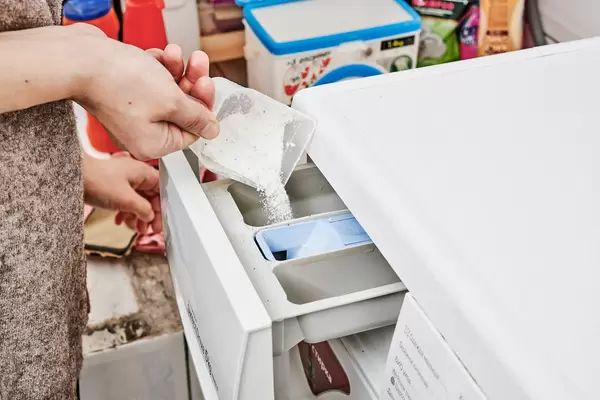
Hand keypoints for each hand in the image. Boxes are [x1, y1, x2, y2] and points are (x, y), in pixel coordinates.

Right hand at [70, 24, 218, 160]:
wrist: (79, 58)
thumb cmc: (119, 82)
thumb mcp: (172, 101)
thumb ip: (196, 118)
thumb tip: (212, 131)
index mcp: (152, 144)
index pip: (191, 131)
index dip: (203, 107)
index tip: (206, 84)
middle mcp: (140, 133)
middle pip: (180, 110)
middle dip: (190, 82)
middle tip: (198, 62)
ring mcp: (130, 113)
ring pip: (166, 92)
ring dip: (175, 70)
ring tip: (175, 53)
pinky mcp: (122, 94)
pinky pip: (149, 83)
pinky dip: (155, 68)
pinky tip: (156, 56)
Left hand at [83, 153, 161, 233]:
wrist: (72, 177)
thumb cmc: (97, 181)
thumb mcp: (126, 200)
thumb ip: (144, 209)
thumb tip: (150, 216)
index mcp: (143, 172)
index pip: (161, 190)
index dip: (161, 207)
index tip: (159, 222)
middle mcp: (135, 174)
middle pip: (150, 196)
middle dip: (149, 214)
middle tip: (149, 229)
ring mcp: (124, 179)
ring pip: (138, 199)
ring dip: (138, 215)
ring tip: (136, 228)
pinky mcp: (113, 185)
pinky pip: (125, 200)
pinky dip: (125, 211)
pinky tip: (120, 220)